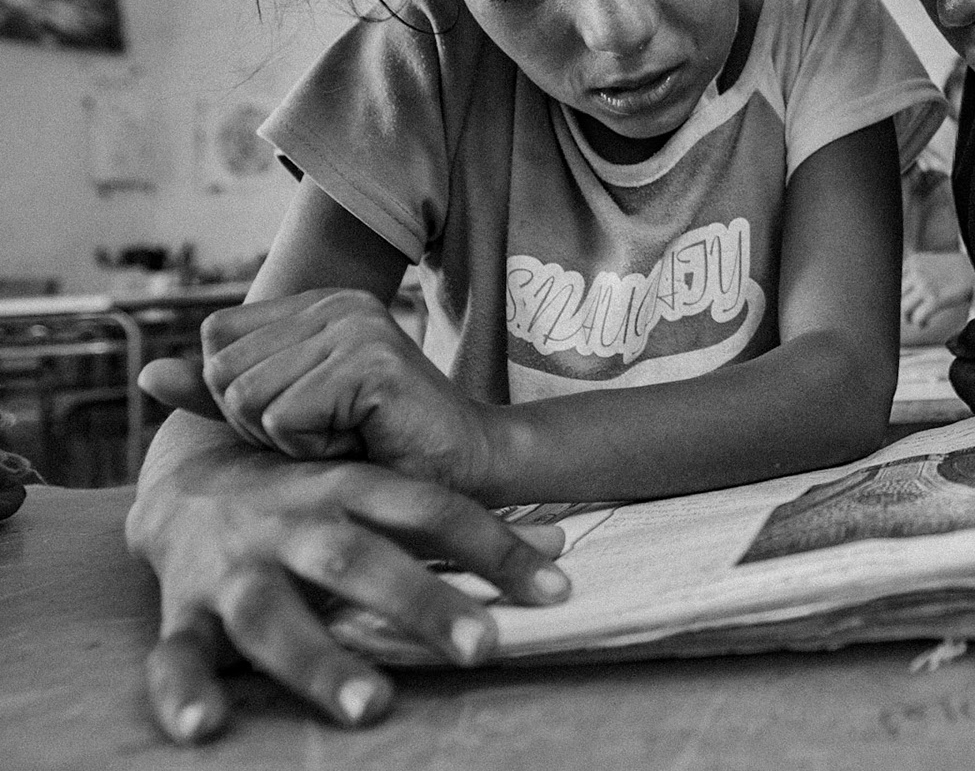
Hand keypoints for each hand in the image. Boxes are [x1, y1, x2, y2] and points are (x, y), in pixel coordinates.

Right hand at [127, 432, 570, 743]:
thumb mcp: (379, 495)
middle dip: (422, 602)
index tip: (555, 589)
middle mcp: (291, 524)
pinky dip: (185, 691)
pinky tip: (205, 728)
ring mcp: (233, 570)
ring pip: (274, 616)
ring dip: (321, 662)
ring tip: (373, 706)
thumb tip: (559, 547)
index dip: (494, 547)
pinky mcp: (182, 612)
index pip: (432, 510)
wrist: (183, 487)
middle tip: (484, 648)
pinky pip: (175, 656)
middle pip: (358, 559)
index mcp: (345, 487)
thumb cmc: (306, 499)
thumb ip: (459, 525)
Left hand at [140, 289, 495, 494]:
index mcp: (316, 304)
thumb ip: (220, 394)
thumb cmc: (379, 449)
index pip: (215, 340)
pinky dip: (312, 450)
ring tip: (345, 436)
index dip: (240, 395)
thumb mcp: (285, 421)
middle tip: (327, 433)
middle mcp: (336, 302)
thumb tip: (147, 374)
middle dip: (259, 424)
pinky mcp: (369, 361)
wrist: (467, 471)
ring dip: (287, 442)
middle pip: (222, 371)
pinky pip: (282, 419)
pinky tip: (361, 441)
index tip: (306, 415)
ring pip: (246, 398)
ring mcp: (355, 326)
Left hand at [900, 251, 974, 344]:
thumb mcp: (931, 263)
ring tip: (918, 319)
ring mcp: (925, 284)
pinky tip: (926, 322)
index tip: (899, 304)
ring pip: (903, 308)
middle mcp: (916, 271)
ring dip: (909, 317)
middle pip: (895, 296)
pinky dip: (920, 323)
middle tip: (910, 314)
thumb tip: (898, 295)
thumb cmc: (956, 270)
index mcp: (913, 261)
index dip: (894, 297)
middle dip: (901, 308)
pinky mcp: (935, 298)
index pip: (892, 282)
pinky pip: (917, 317)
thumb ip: (914, 273)